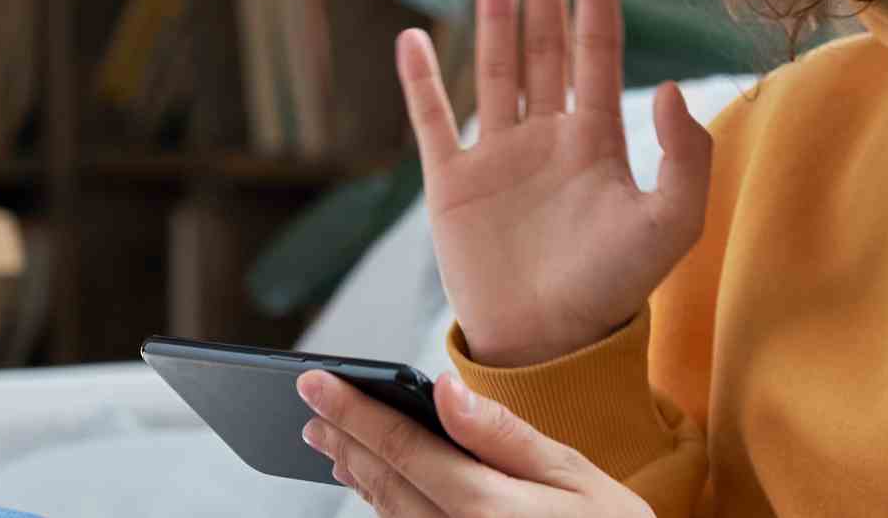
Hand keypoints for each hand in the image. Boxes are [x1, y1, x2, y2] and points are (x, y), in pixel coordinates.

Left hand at [298, 368, 654, 517]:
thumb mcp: (574, 475)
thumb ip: (503, 435)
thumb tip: (445, 390)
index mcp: (484, 509)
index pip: (402, 447)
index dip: (353, 410)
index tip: (314, 382)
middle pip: (384, 485)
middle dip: (346, 441)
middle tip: (312, 410)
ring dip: (360, 478)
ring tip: (336, 445)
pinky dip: (389, 509)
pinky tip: (382, 491)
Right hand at [396, 0, 713, 366]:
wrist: (545, 346)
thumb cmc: (612, 290)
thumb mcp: (669, 225)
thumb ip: (683, 157)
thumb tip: (666, 86)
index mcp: (596, 140)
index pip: (597, 48)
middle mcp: (546, 137)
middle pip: (544, 44)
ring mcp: (496, 156)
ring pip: (495, 68)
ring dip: (495, 16)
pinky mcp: (450, 184)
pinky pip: (432, 119)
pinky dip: (420, 80)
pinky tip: (414, 38)